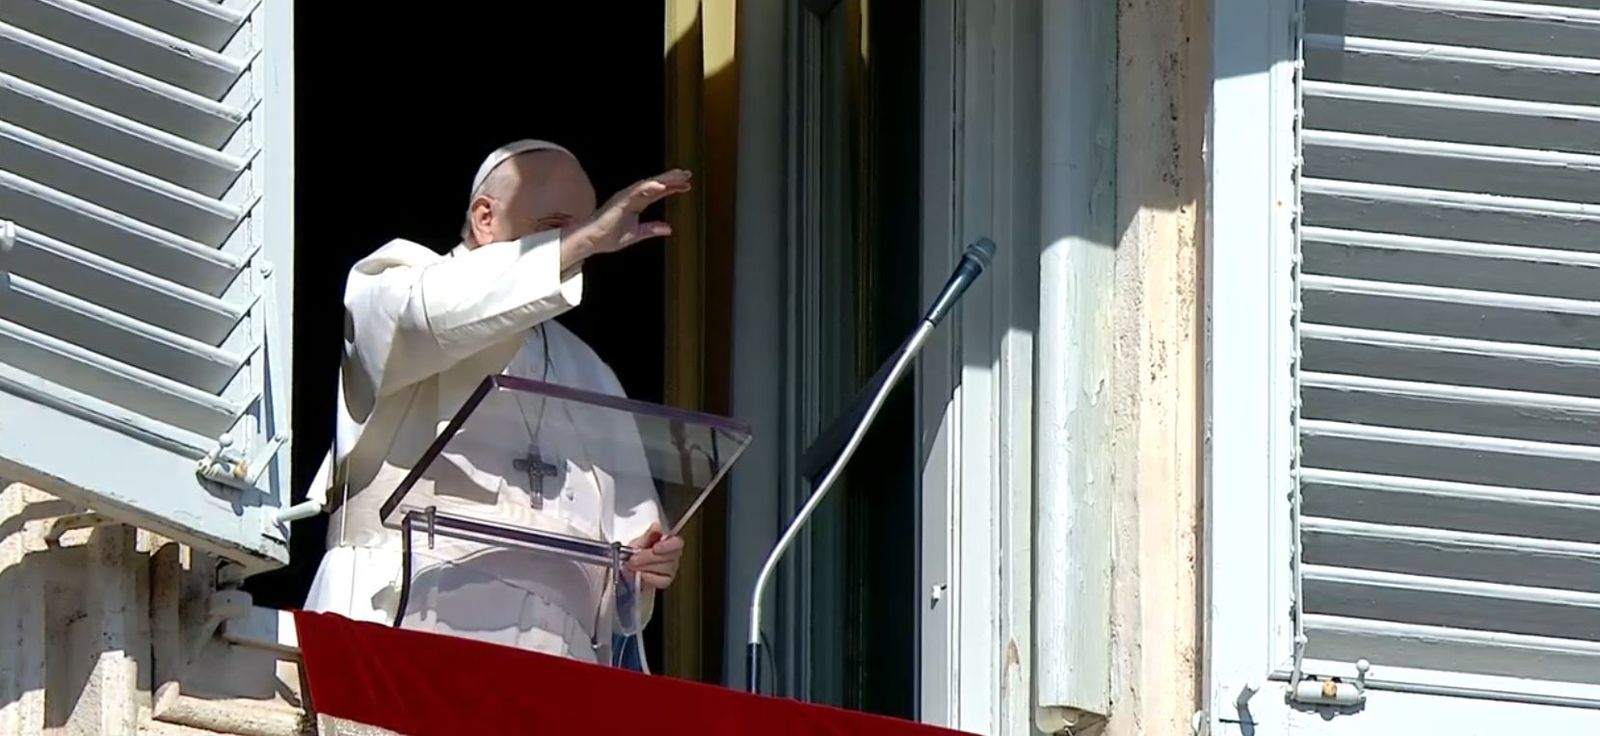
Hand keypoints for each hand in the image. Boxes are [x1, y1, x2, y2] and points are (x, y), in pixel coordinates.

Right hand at [562, 169, 691, 261]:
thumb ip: (651, 229)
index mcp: (636, 204)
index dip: (672, 188)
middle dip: (671, 178)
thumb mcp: (636, 234)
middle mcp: (631, 197)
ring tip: (679, 175)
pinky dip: (648, 188)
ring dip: (663, 179)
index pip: (657, 193)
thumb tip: (669, 228)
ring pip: (648, 184)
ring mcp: (625, 197)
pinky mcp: (620, 201)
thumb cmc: (609, 236)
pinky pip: (636, 192)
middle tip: (688, 173)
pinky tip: (661, 186)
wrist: (592, 241)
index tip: (688, 185)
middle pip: (655, 185)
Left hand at [624, 522, 683, 589]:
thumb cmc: (637, 553)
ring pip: (664, 569)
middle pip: (669, 557)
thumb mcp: (639, 542)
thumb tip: (657, 526)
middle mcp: (673, 556)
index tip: (655, 547)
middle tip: (634, 558)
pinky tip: (641, 575)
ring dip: (646, 567)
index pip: (677, 543)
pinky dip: (649, 578)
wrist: (630, 568)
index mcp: (669, 542)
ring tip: (633, 566)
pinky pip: (661, 581)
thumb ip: (649, 535)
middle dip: (648, 557)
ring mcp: (671, 569)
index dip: (667, 545)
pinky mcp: (665, 581)